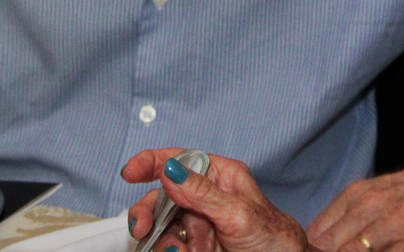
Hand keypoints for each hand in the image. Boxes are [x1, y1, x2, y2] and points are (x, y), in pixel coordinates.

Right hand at [122, 148, 310, 251]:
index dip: (152, 162)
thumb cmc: (272, 236)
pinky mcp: (194, 246)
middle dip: (148, 212)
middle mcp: (206, 198)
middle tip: (141, 227)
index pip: (181, 160)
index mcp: (220, 177)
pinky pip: (169, 246)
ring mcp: (198, 224)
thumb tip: (171, 170)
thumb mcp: (238, 211)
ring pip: (162, 226)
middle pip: (163, 197)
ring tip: (178, 250)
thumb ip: (203, 192)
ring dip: (162, 239)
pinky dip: (169, 251)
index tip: (130, 171)